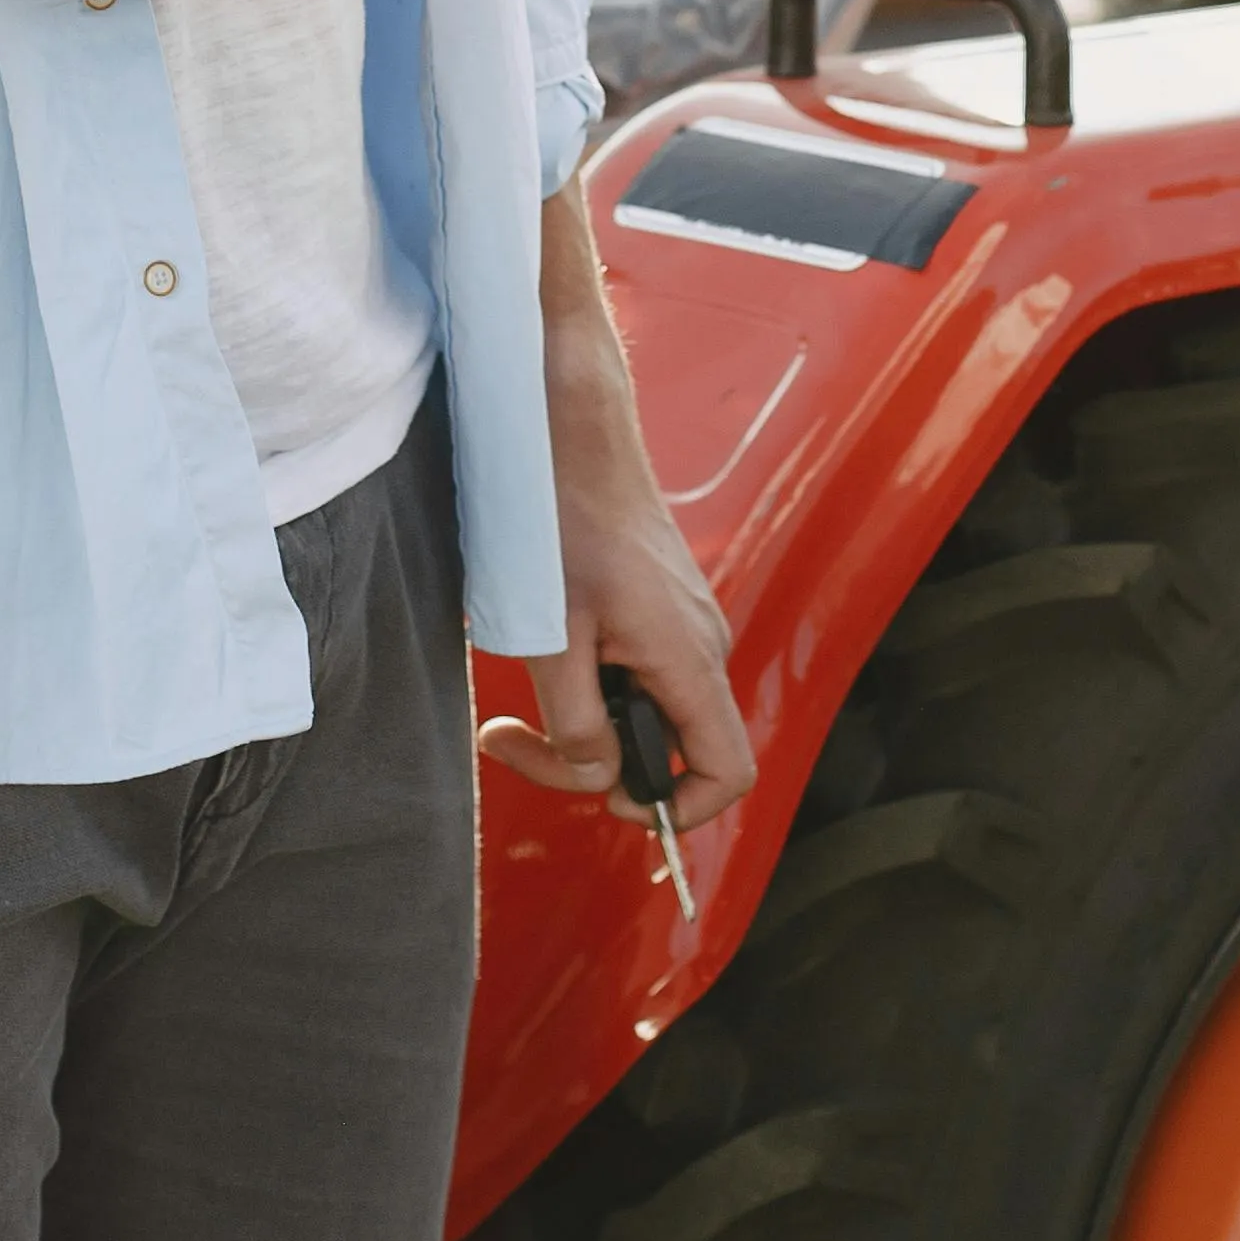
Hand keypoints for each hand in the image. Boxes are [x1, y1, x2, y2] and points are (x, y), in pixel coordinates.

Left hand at [477, 191, 757, 836]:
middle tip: (513, 738)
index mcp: (688, 658)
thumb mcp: (550, 634)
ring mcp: (686, 622)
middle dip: (596, 766)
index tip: (604, 799)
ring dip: (585, 724)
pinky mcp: (662, 606)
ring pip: (650, 712)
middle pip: (676, 750)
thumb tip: (599, 777)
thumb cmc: (558, 519)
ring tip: (516, 699)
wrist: (570, 430)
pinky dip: (591, 687)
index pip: (726, 771)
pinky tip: (545, 651)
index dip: (678, 810)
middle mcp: (702, 644)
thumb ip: (576, 723)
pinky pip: (641, 674)